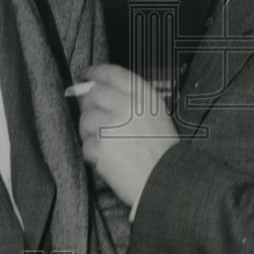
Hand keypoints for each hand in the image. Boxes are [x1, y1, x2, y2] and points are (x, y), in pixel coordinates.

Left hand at [78, 63, 178, 206]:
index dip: (96, 72)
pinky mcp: (100, 146)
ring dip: (91, 132)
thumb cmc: (163, 151)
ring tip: (107, 145)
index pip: (112, 74)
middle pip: (93, 94)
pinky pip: (86, 144)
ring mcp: (111, 125)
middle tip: (96, 118)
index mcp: (143, 96)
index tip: (87, 75)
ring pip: (86, 120)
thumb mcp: (156, 115)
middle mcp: (126, 106)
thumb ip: (132, 100)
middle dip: (90, 105)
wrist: (167, 180)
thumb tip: (101, 92)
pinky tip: (109, 159)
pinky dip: (93, 154)